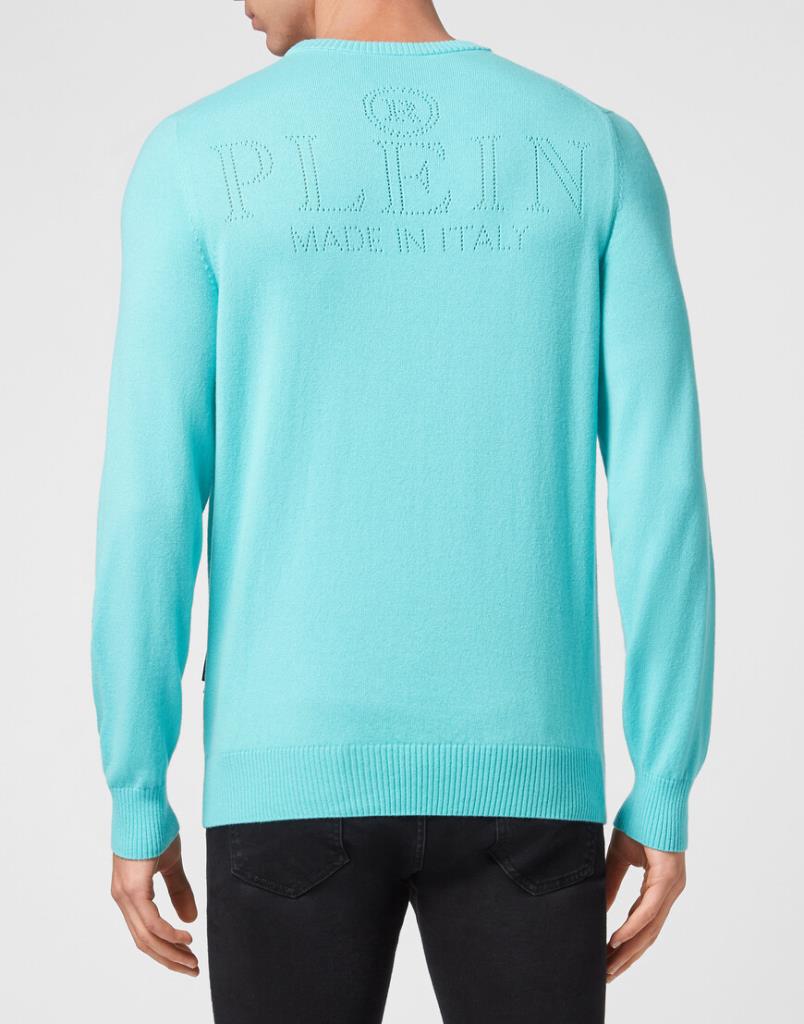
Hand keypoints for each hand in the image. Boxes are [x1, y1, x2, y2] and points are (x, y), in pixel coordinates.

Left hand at [111, 834, 199, 975]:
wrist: (144, 801)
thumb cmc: (154, 827)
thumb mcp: (170, 863)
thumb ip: (179, 890)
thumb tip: (190, 919)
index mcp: (130, 894)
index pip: (145, 933)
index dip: (166, 949)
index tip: (188, 958)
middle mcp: (123, 898)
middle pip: (145, 942)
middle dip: (170, 959)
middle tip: (193, 969)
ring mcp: (126, 894)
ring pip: (147, 937)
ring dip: (171, 953)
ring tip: (192, 961)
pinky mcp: (133, 888)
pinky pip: (151, 921)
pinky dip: (169, 933)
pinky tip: (186, 937)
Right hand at [605, 828, 685, 981]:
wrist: (655, 792)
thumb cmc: (641, 817)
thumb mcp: (620, 855)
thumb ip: (612, 881)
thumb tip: (599, 906)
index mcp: (660, 886)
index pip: (643, 924)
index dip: (625, 945)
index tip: (607, 960)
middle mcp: (670, 890)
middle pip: (648, 934)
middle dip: (626, 957)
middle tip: (606, 974)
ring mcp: (671, 886)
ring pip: (650, 928)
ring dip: (628, 950)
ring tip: (610, 966)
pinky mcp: (667, 877)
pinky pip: (649, 909)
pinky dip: (633, 926)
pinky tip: (617, 939)